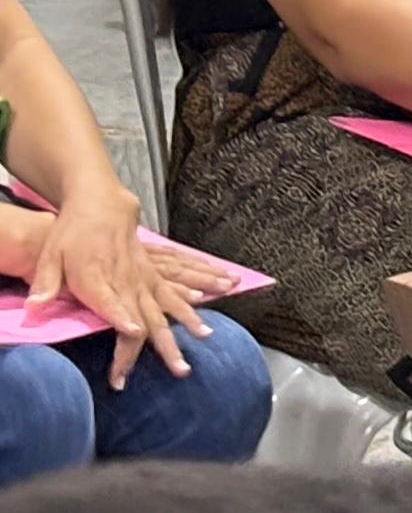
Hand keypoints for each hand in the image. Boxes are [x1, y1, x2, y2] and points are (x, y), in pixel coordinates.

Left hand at [19, 183, 217, 388]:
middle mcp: (128, 277)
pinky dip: (202, 283)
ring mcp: (146, 271)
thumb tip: (34, 307)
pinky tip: (221, 288)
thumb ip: (46, 285)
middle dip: (165, 342)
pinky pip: (182, 276)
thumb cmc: (72, 233)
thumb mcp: (50, 257)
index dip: (122, 319)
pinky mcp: (155, 266)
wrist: (99, 200)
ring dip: (190, 317)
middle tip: (179, 367)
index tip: (135, 333)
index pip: (111, 303)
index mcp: (98, 277)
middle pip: (150, 315)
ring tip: (207, 335)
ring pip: (173, 297)